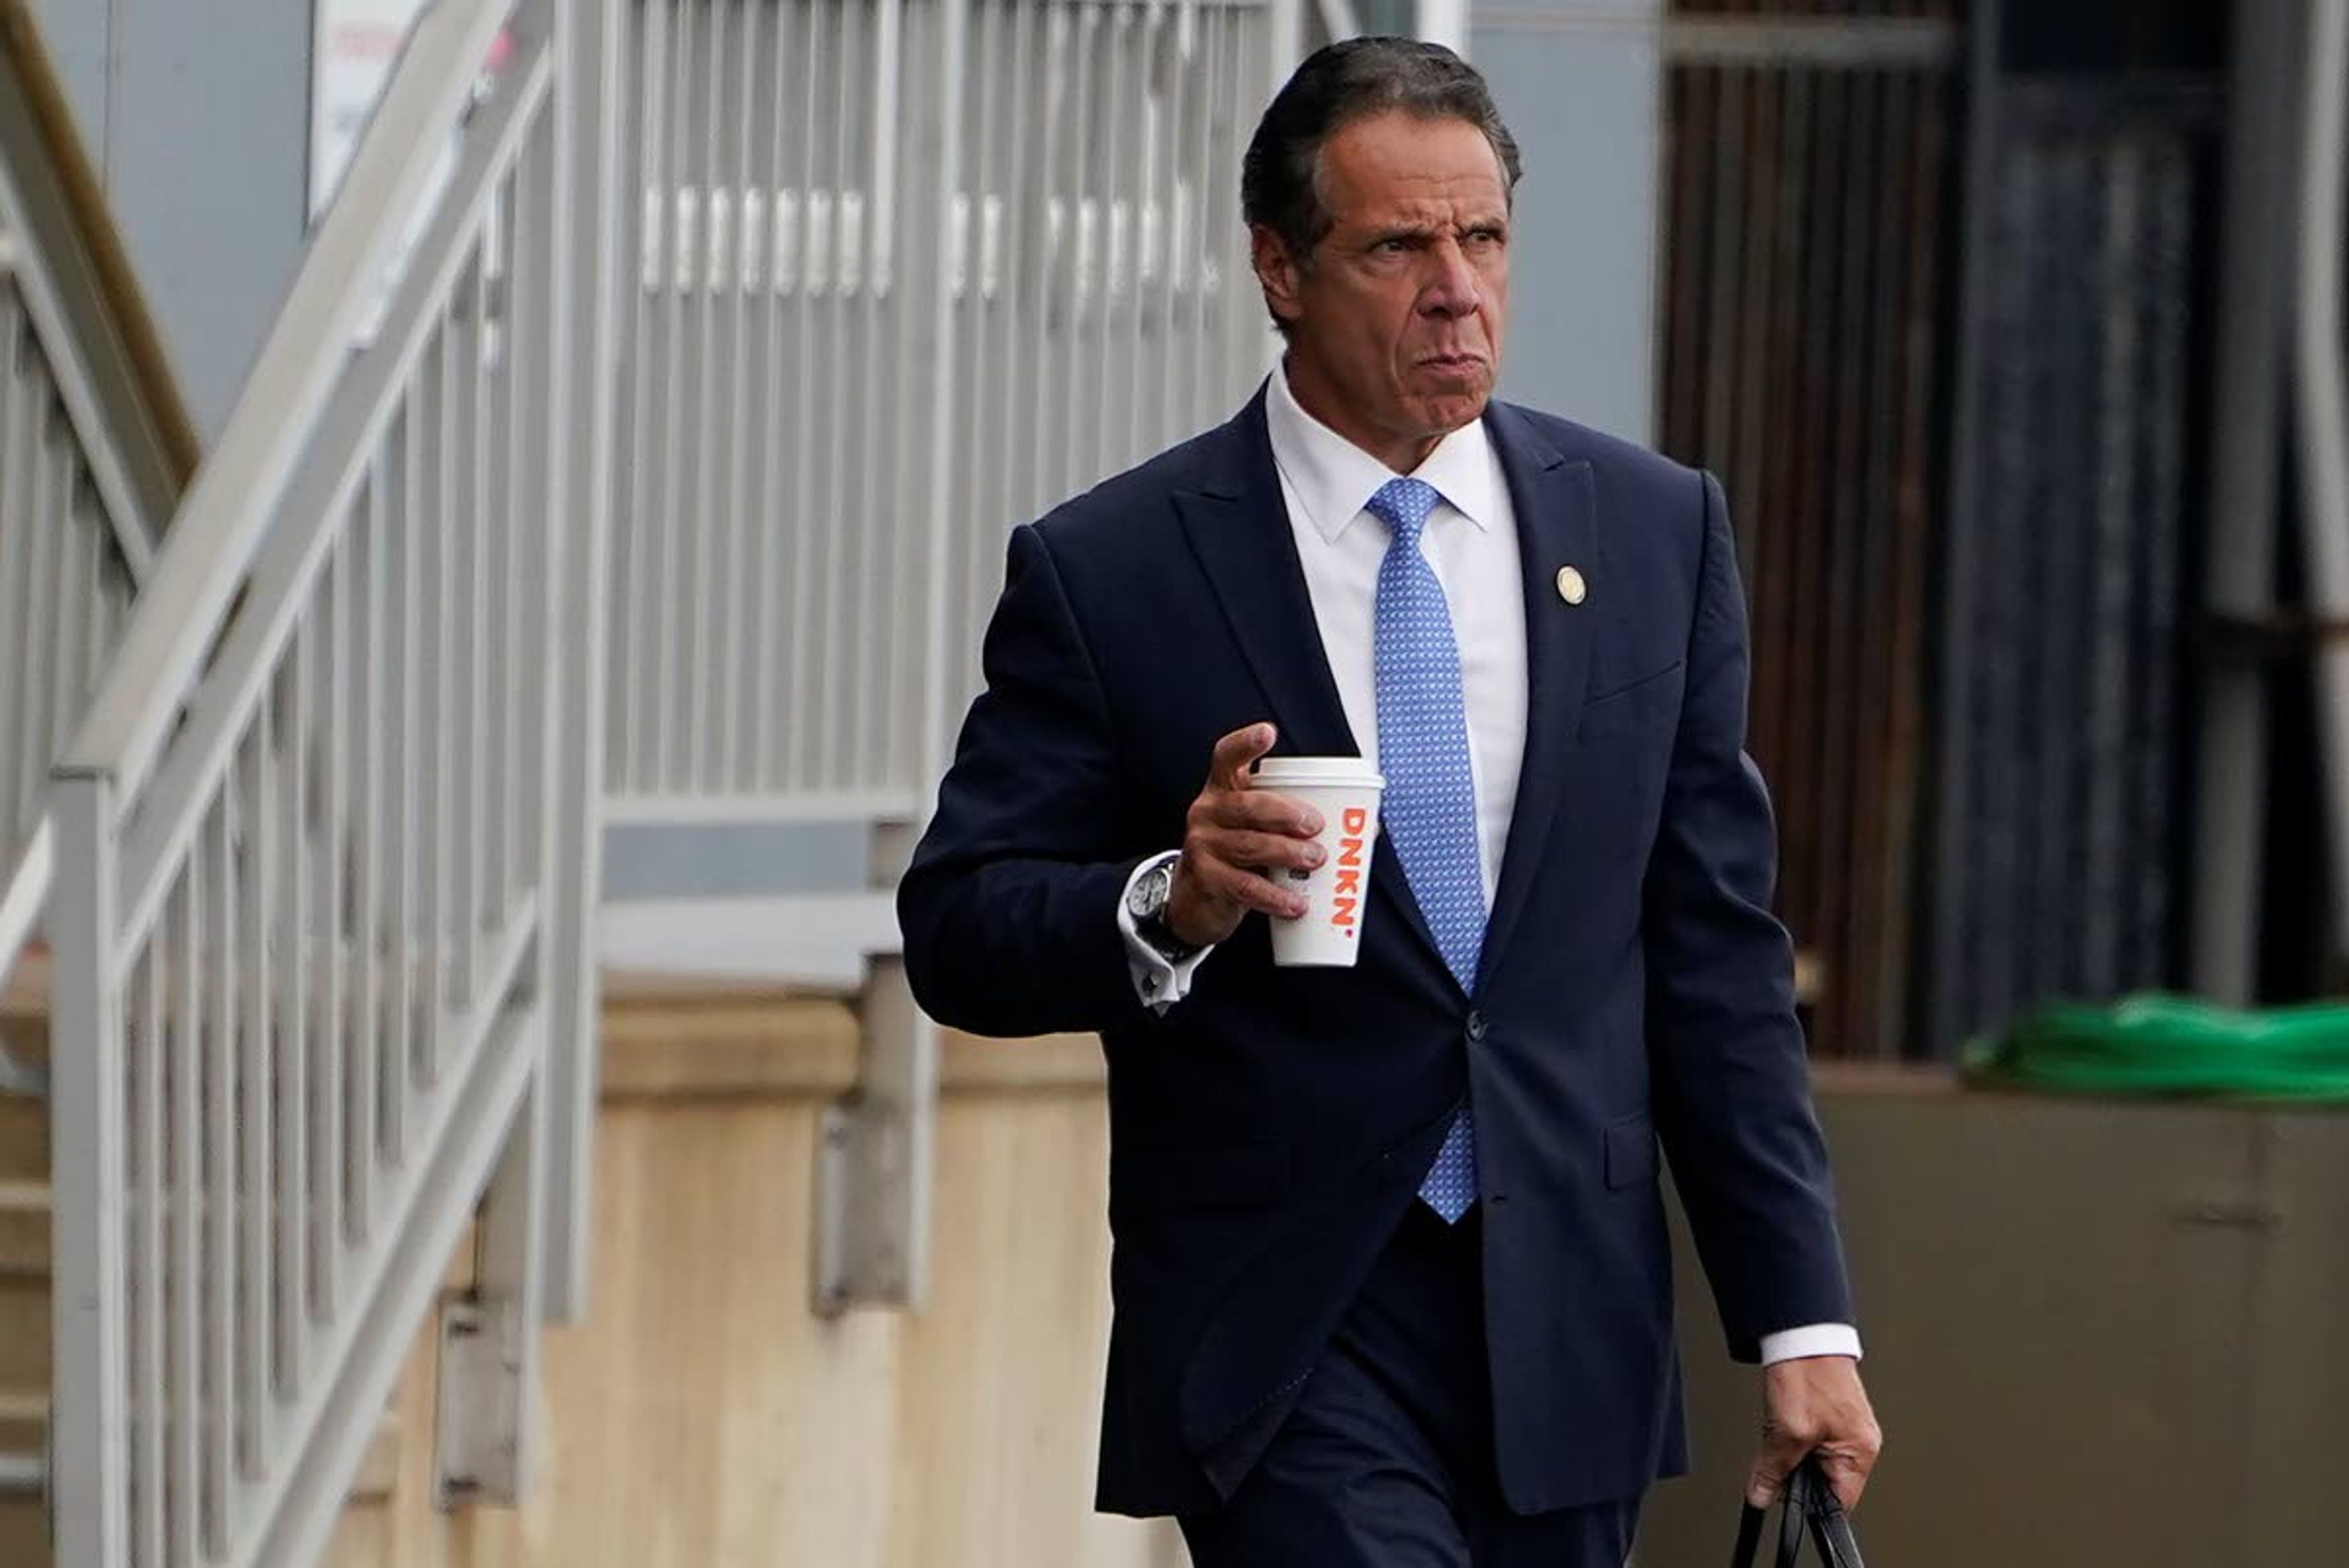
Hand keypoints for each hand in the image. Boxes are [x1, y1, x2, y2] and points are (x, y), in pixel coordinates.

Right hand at [1163, 723, 1326, 946]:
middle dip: (1286, 813)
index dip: (1246, 744)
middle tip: (1316, 826)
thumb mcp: (1258, 828)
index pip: (1227, 757)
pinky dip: (1275, 896)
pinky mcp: (1206, 880)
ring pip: (1250, 845)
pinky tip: (1296, 903)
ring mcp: (1203, 845)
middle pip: (1246, 805)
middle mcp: (1208, 811)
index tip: (1269, 732)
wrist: (1197, 898)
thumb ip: (1296, 820)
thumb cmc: (1239, 854)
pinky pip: (1245, 887)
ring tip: (1316, 860)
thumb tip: (1367, 828)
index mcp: (1224, 789)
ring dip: (1288, 852)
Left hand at [1747, 1356, 1880, 1512]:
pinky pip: (1811, 1441)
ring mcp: (1846, 1426)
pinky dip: (1794, 1439)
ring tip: (1781, 1434)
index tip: (1785, 1501)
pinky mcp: (1832, 1413)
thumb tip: (1761, 1495)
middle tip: (1776, 1463)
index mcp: (1859, 1452)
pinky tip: (1783, 1424)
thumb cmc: (1806, 1373)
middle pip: (1825, 1484)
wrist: (1801, 1333)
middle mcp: (1859, 1441)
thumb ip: (1773, 1469)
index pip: (1838, 1503)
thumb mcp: (1786, 1431)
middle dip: (1797, 1478)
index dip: (1809, 1507)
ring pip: (1814, 1462)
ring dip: (1793, 1456)